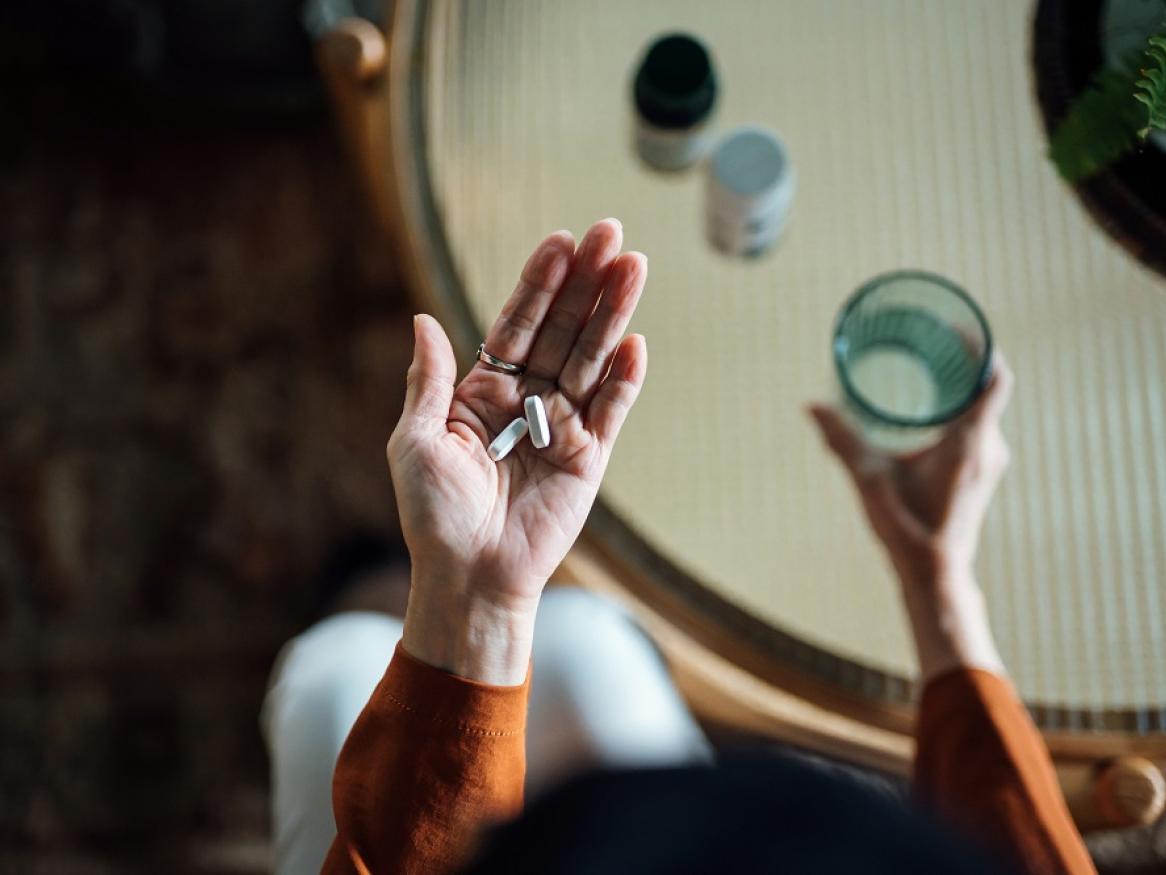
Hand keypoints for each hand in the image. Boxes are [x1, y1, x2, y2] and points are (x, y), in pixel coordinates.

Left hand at [388, 219, 646, 682]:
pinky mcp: (588, 458)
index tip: (560, 241)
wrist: (468, 575)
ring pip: (591, 358)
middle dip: (586, 282)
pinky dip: (623, 378)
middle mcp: (525, 400)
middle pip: (561, 329)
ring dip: (612, 314)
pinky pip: (610, 411)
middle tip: (612, 233)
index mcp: (483, 391)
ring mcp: (561, 426)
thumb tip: (425, 319)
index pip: (516, 324)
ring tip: (634, 266)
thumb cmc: (434, 514)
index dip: (538, 283)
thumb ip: (430, 381)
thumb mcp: (414, 441)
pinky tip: (636, 342)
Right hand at [809, 354, 1013, 679]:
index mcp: (970, 442)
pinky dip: (960, 406)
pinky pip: (979, 425)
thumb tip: (812, 406)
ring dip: (962, 384)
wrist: (935, 574)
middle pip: (988, 387)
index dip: (980, 346)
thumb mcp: (869, 480)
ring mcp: (989, 461)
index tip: (954, 328)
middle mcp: (988, 447)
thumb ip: (842, 440)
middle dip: (963, 359)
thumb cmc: (907, 529)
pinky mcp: (980, 473)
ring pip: (984, 407)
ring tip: (930, 364)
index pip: (994, 378)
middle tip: (931, 338)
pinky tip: (933, 405)